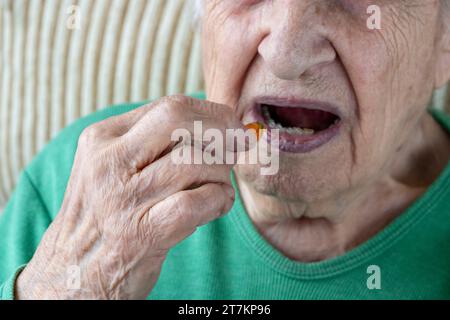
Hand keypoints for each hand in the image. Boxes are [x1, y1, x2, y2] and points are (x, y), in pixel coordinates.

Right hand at [16, 95, 241, 298]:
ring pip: (194, 162)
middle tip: (239, 145)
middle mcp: (108, 163)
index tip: (233, 125)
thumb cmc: (107, 213)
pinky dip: (219, 200)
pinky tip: (217, 205)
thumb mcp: (114, 166)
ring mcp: (122, 199)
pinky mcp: (140, 234)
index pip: (170, 107)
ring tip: (217, 186)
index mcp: (102, 138)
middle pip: (180, 121)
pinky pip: (197, 202)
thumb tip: (215, 120)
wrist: (74, 271)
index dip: (213, 113)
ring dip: (221, 174)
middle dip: (222, 130)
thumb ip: (153, 141)